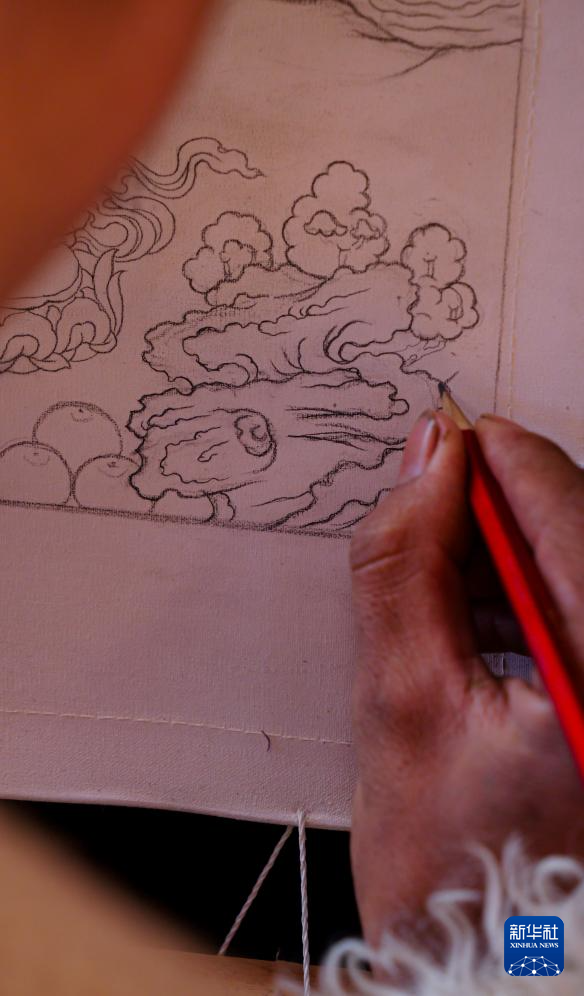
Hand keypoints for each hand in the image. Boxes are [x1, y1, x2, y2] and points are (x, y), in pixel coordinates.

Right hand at [350, 412, 583, 943]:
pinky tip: (469, 619)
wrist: (493, 959)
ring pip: (570, 567)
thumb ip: (406, 568)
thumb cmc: (449, 867)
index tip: (441, 439)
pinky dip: (518, 597)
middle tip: (421, 510)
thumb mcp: (402, 704)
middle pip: (572, 534)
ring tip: (434, 582)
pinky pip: (569, 610)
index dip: (497, 462)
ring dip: (501, 555)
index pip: (564, 514)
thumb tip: (423, 465)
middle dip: (492, 511)